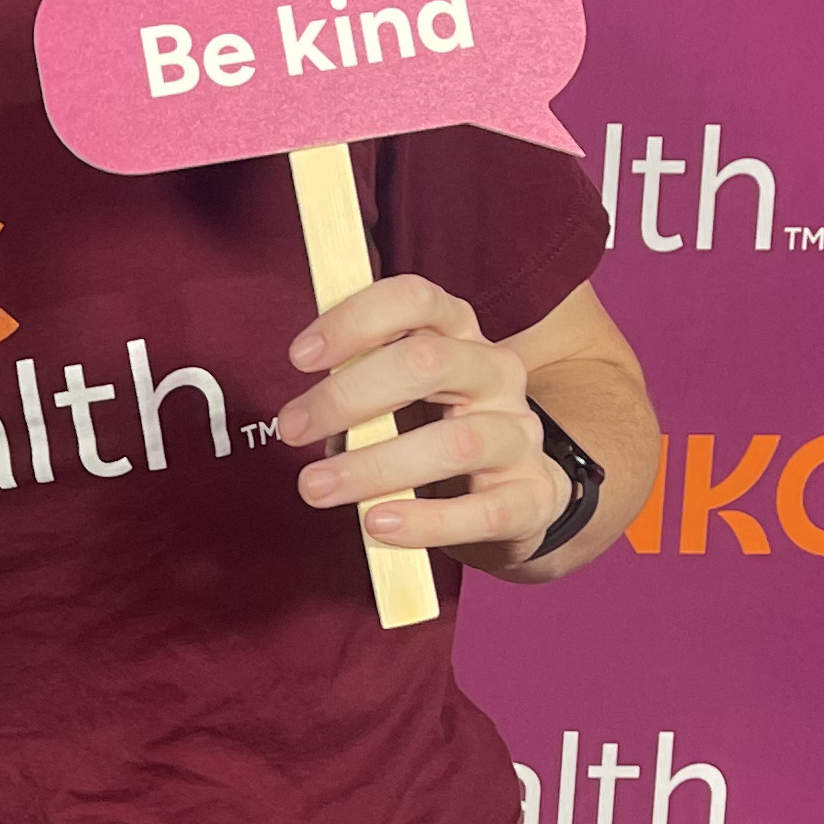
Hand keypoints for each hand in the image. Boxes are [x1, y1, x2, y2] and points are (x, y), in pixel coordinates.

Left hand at [272, 275, 565, 566]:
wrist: (509, 499)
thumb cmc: (431, 437)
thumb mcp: (394, 399)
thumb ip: (357, 392)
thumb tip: (305, 413)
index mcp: (458, 335)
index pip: (415, 300)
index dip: (355, 320)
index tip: (300, 357)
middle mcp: (495, 372)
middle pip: (428, 362)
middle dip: (348, 396)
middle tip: (291, 430)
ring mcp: (520, 433)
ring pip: (456, 443)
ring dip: (374, 467)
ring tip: (317, 488)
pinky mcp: (533, 496)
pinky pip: (483, 511)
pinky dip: (425, 522)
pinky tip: (377, 524)